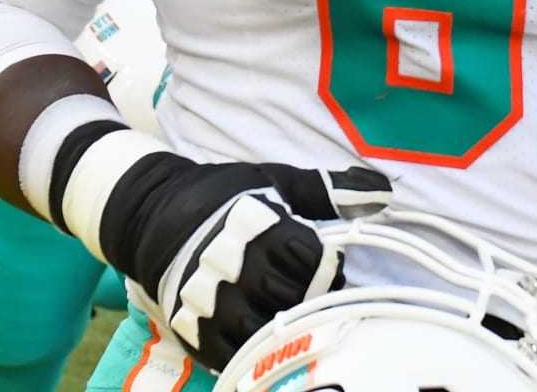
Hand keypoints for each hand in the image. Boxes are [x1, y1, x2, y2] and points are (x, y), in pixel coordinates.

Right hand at [116, 158, 390, 371]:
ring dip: (286, 322)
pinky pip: (235, 353)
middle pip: (292, 295)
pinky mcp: (195, 327)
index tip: (325, 262)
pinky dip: (255, 349)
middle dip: (310, 294)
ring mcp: (212, 300)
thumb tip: (383, 188)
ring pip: (267, 328)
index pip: (310, 258)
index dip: (326, 264)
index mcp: (257, 226)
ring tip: (289, 309)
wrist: (153, 215)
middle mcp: (234, 265)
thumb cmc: (223, 195)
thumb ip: (327, 190)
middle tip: (310, 289)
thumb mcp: (274, 181)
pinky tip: (265, 333)